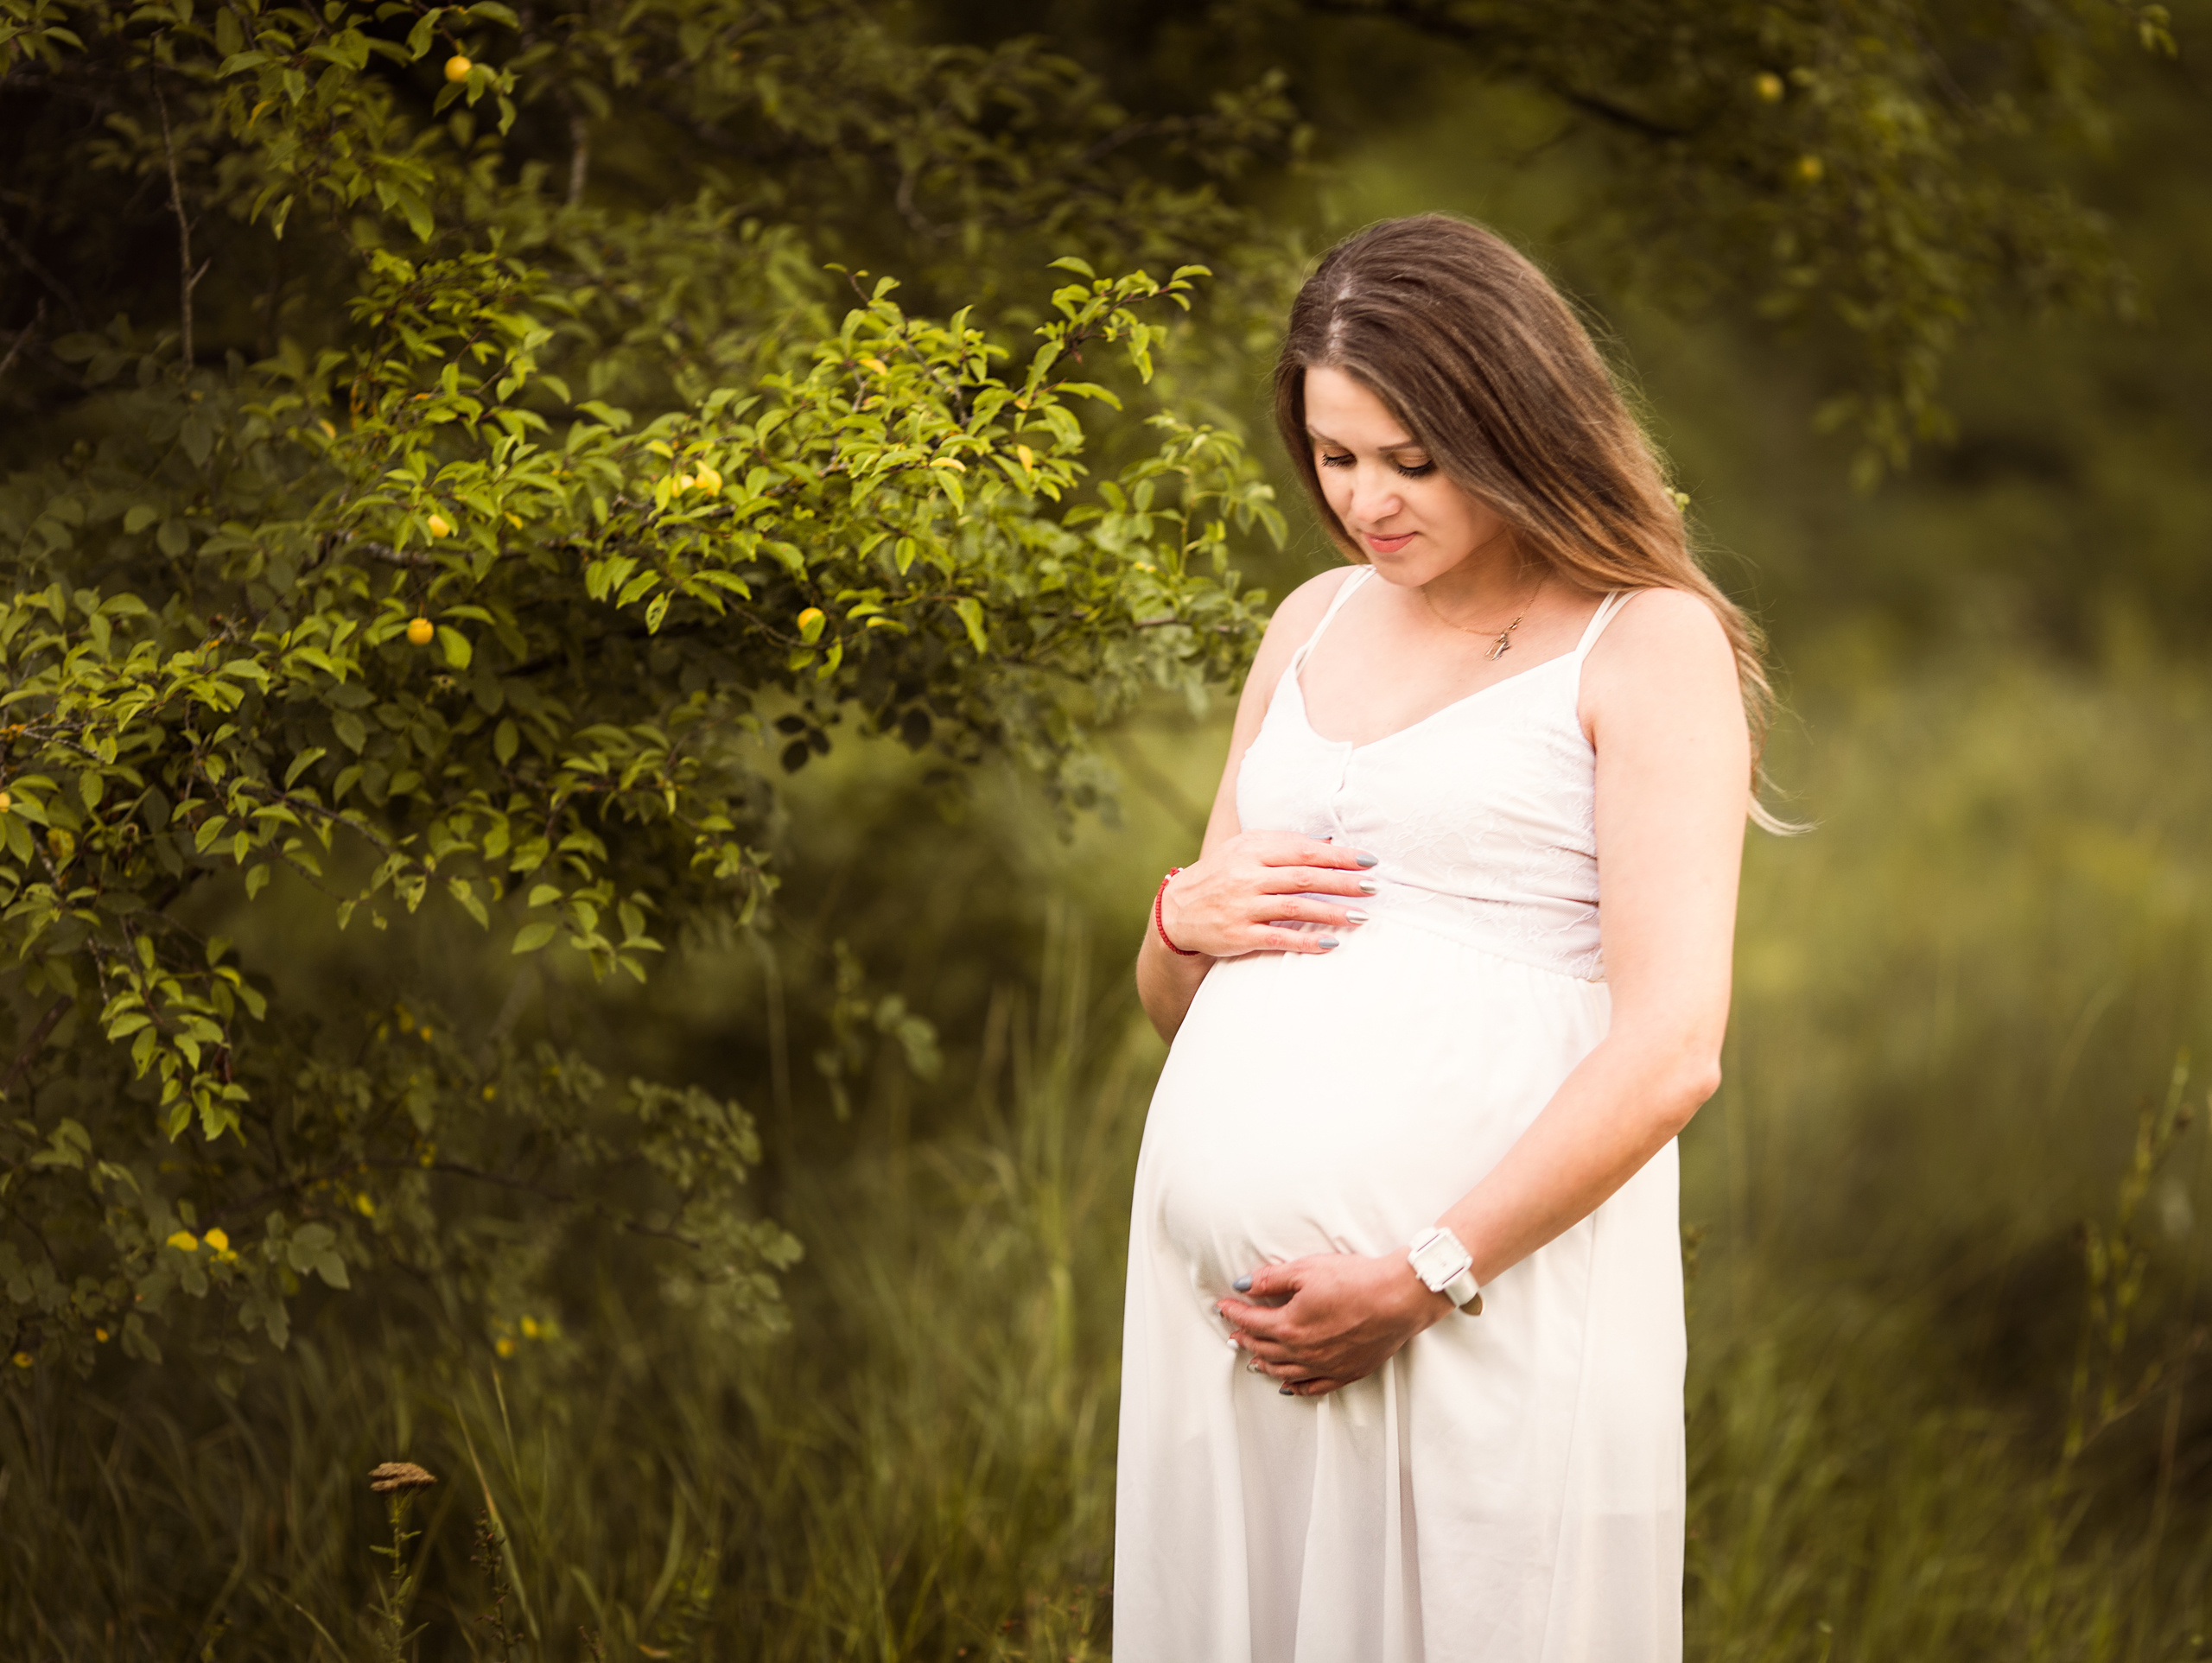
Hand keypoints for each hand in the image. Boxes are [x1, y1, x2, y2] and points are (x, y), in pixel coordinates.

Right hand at [1158, 831, 1376, 958]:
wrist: (1178, 910)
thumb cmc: (1222, 874)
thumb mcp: (1245, 849)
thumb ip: (1283, 844)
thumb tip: (1330, 843)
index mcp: (1253, 850)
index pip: (1304, 850)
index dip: (1340, 856)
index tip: (1369, 861)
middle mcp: (1248, 876)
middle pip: (1305, 877)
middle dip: (1343, 882)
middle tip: (1374, 887)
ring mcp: (1243, 906)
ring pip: (1295, 907)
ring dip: (1332, 912)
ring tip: (1362, 916)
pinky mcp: (1239, 934)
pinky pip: (1278, 937)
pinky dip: (1306, 941)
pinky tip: (1331, 943)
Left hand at [1217, 1251, 1454, 1396]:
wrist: (1398, 1300)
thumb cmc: (1356, 1281)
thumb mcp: (1307, 1270)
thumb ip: (1272, 1280)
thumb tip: (1243, 1285)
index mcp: (1289, 1326)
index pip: (1251, 1321)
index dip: (1234, 1313)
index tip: (1223, 1307)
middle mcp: (1303, 1352)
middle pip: (1264, 1348)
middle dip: (1245, 1339)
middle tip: (1233, 1333)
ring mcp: (1324, 1366)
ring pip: (1284, 1372)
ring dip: (1265, 1365)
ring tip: (1253, 1360)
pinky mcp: (1346, 1372)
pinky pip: (1314, 1387)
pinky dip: (1296, 1388)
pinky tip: (1289, 1387)